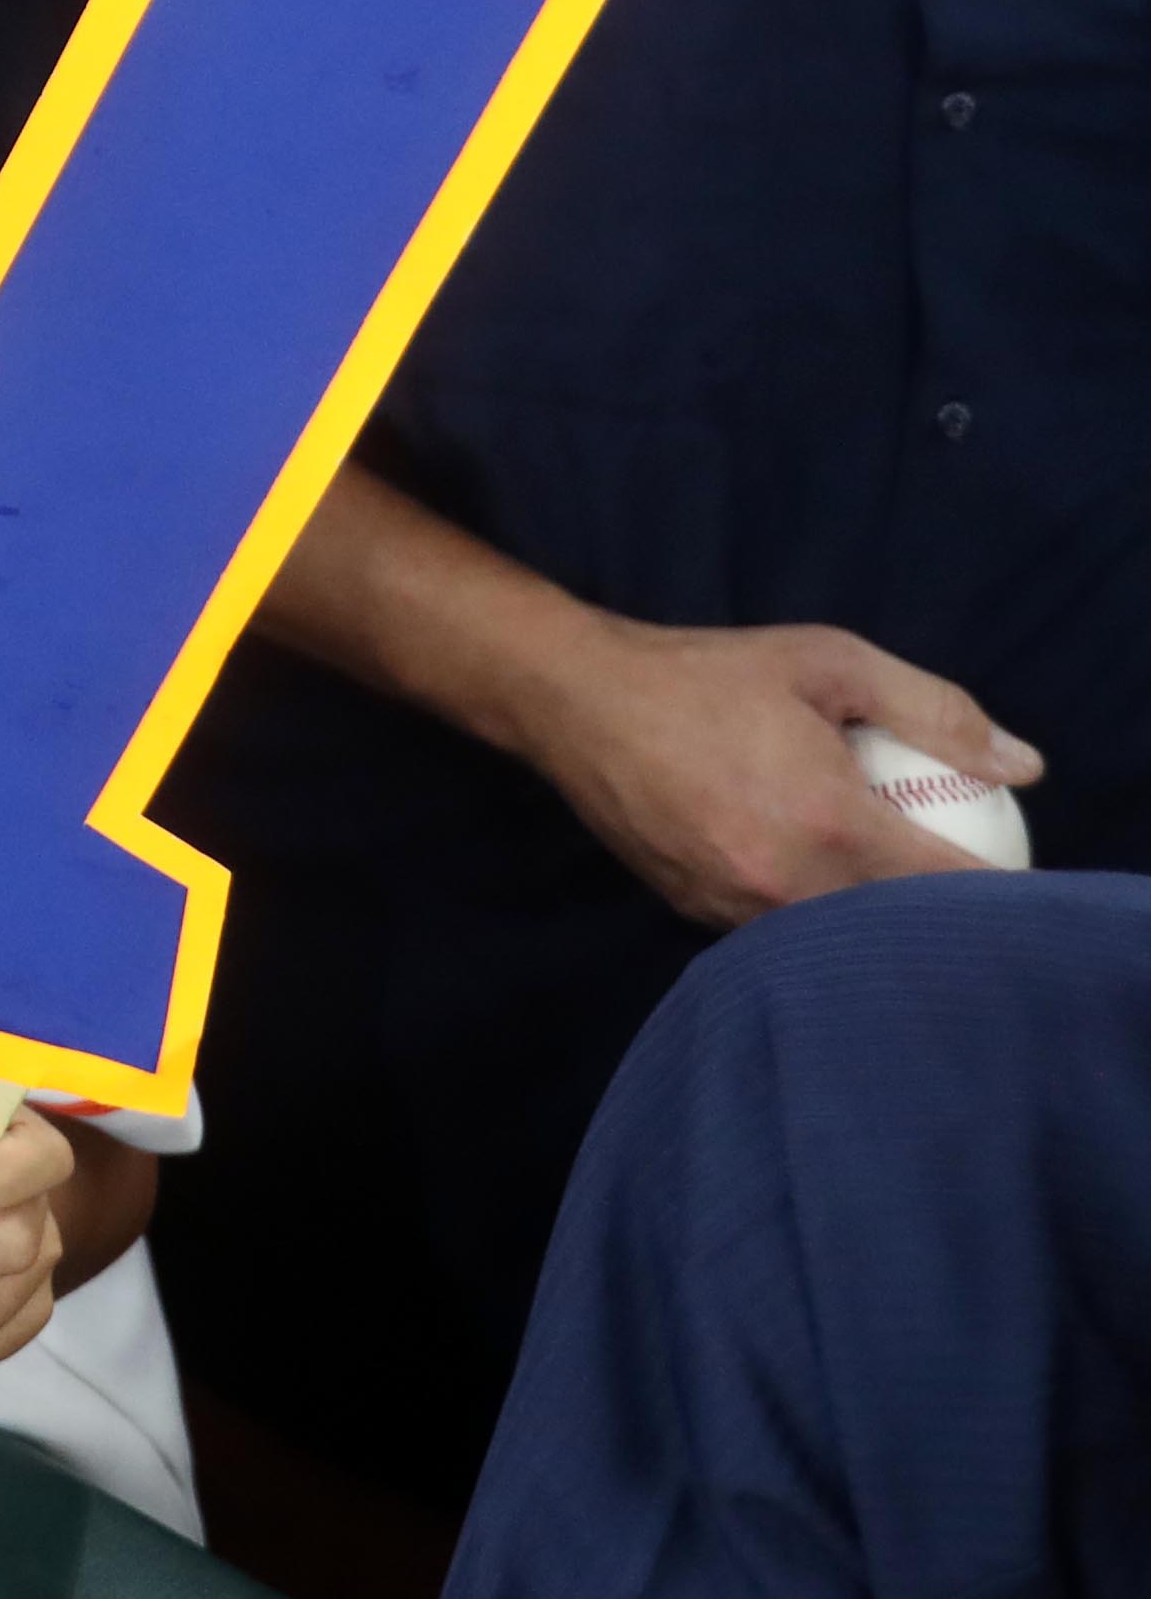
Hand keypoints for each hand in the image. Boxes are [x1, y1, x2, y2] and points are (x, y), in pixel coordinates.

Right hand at [511, 617, 1034, 929]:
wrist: (575, 699)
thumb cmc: (708, 673)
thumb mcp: (829, 662)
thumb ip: (934, 710)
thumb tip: (1023, 767)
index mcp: (828, 822)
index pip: (944, 884)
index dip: (992, 886)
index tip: (1008, 868)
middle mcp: (784, 881)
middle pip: (894, 927)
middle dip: (930, 908)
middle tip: (942, 868)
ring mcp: (735, 907)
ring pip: (834, 936)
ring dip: (864, 914)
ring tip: (873, 871)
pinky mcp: (696, 914)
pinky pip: (777, 929)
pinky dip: (805, 907)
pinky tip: (802, 867)